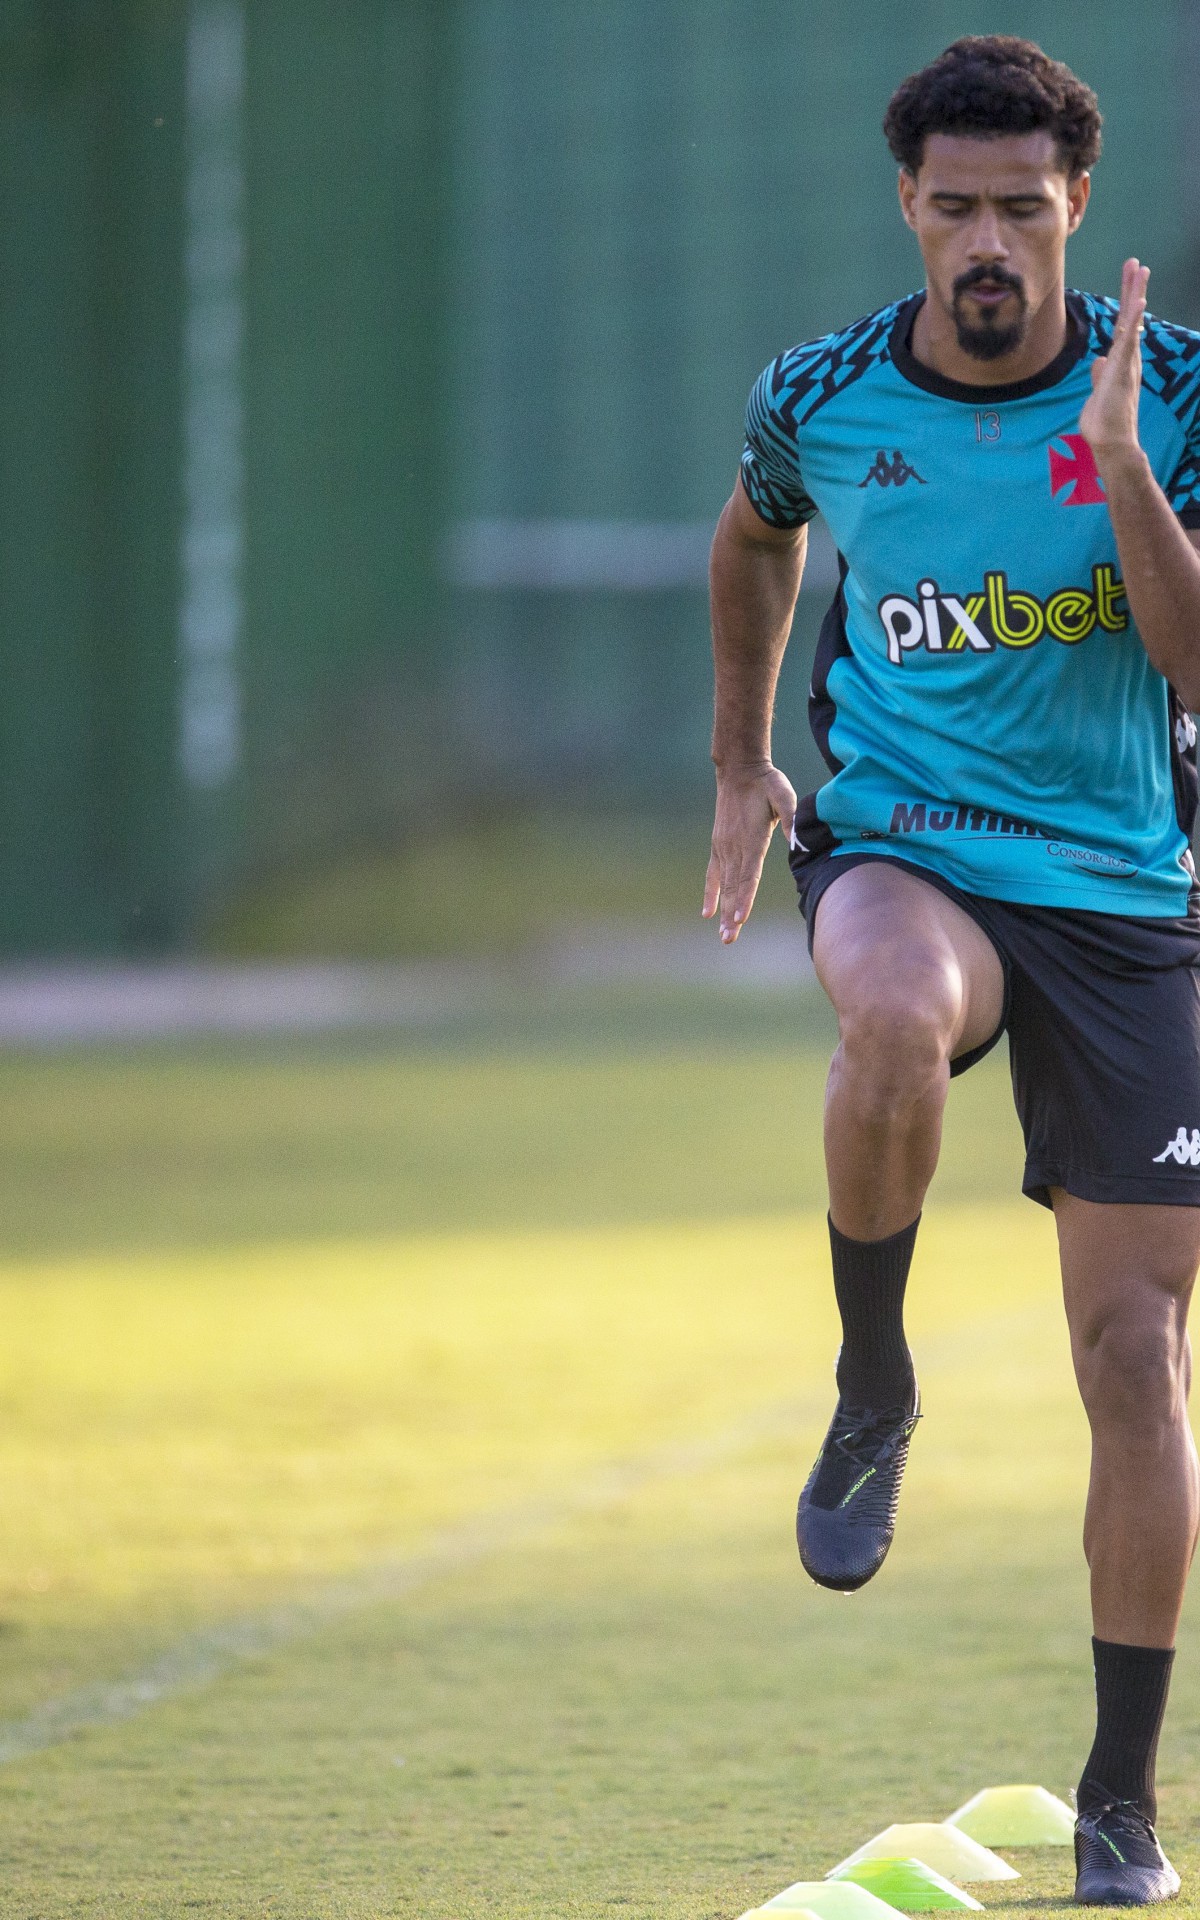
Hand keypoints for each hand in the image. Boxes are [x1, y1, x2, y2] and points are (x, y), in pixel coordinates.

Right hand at [702, 764, 797, 943]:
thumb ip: (792, 817)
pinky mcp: (719, 846)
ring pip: (724, 886)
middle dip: (732, 915)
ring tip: (724, 935)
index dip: (745, 897)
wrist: (738, 770)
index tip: (741, 918)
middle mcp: (734, 847)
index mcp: (752, 838)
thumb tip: (799, 841)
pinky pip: (712, 875)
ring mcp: (724, 847)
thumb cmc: (767, 783)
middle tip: (729, 939)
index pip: (748, 875)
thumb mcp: (784, 794)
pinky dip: (710, 894)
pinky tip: (708, 913)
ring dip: (723, 911)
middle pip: (734, 887)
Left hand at [1079, 257, 1149, 465]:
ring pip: (1133, 322)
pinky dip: (1133, 323)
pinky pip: (1129, 342)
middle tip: (1137, 264)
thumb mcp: (1098, 393)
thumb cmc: (1105, 423)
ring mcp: (1127, 364)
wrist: (1111, 444)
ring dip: (1136, 296)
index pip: (1125, 327)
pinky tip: (1138, 304)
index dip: (1127, 304)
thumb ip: (1100, 375)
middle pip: (1132, 317)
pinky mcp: (1123, 371)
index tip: (1131, 282)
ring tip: (1140, 271)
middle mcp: (1128, 359)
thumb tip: (1099, 361)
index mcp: (1121, 362)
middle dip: (1133, 290)